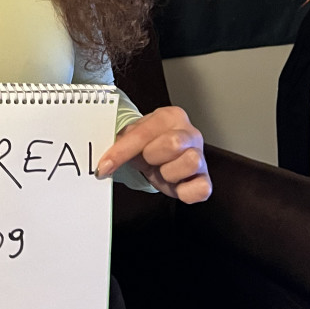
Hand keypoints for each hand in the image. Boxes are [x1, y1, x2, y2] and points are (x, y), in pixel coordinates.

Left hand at [95, 105, 211, 203]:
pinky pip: (202, 188)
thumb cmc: (148, 144)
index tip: (105, 165)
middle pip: (173, 143)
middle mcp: (190, 133)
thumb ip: (119, 144)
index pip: (144, 133)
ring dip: (169, 173)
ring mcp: (201, 156)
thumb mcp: (132, 138)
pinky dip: (185, 192)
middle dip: (152, 156)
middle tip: (147, 159)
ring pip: (191, 162)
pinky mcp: (205, 179)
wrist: (161, 156)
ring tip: (162, 171)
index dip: (122, 151)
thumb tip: (104, 163)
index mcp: (170, 116)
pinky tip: (176, 186)